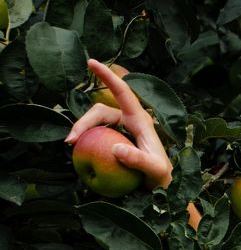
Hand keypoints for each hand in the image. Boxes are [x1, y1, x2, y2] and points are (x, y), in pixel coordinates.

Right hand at [65, 59, 172, 189]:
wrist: (162, 187)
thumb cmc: (162, 176)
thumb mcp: (154, 169)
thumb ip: (139, 160)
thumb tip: (116, 148)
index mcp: (140, 120)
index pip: (123, 93)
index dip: (107, 76)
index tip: (91, 62)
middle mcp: (129, 120)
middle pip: (100, 111)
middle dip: (84, 120)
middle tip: (71, 140)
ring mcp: (121, 130)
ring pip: (96, 122)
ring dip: (82, 130)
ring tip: (71, 145)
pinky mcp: (114, 140)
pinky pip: (96, 135)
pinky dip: (85, 140)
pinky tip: (77, 150)